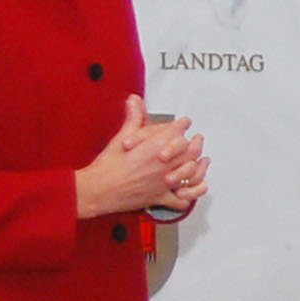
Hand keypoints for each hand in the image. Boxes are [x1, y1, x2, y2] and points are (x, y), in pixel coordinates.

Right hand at [74, 98, 205, 220]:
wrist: (97, 190)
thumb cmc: (107, 167)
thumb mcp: (120, 137)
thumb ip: (133, 118)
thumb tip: (134, 102)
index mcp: (155, 146)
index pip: (178, 130)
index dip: (183, 124)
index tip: (185, 123)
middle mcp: (164, 163)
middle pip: (191, 150)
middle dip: (196, 143)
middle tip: (197, 140)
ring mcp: (164, 181)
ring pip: (191, 173)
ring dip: (199, 167)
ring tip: (202, 162)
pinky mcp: (160, 197)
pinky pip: (182, 199)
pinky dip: (190, 195)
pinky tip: (192, 190)